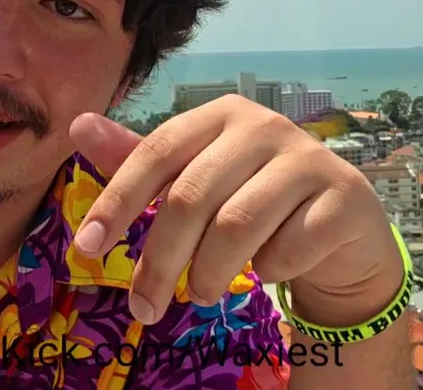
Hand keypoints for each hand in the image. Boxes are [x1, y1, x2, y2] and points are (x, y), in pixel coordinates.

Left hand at [68, 95, 398, 325]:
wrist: (340, 226)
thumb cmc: (254, 197)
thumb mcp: (196, 177)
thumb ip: (139, 159)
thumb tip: (78, 125)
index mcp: (222, 115)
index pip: (157, 152)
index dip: (117, 200)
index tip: (87, 249)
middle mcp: (266, 126)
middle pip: (192, 197)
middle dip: (159, 261)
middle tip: (143, 308)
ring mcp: (309, 159)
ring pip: (237, 227)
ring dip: (208, 274)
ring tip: (201, 292)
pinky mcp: (344, 197)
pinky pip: (288, 249)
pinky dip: (268, 271)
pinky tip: (268, 269)